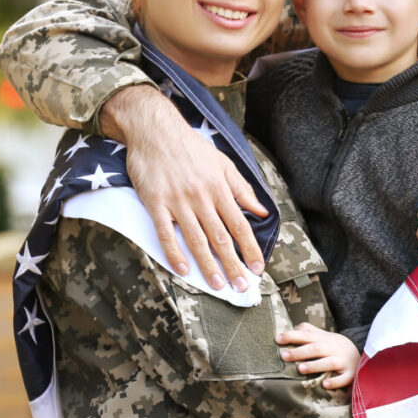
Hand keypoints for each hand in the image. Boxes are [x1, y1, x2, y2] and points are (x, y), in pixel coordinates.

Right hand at [101, 84, 267, 291]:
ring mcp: (178, 201)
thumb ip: (242, 190)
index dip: (250, 249)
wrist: (155, 130)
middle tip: (241, 287)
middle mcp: (202, 197)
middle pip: (221, 238)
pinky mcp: (155, 202)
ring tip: (217, 285)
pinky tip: (183, 269)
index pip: (240, 226)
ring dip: (208, 265)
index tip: (258, 269)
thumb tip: (262, 211)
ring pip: (197, 239)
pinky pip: (166, 233)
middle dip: (233, 265)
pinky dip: (175, 253)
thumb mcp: (223, 163)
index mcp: (220, 188)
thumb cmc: (191, 147)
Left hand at [277, 324, 360, 388]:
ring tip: (300, 369)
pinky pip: (344, 378)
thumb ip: (311, 332)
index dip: (293, 336)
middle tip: (284, 356)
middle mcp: (334, 349)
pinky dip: (335, 381)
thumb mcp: (327, 337)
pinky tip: (324, 384)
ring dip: (315, 365)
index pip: (308, 336)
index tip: (278, 339)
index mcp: (326, 339)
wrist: (366, 353)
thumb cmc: (338, 347)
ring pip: (329, 362)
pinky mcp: (351, 374)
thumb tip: (294, 327)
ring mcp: (343, 361)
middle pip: (316, 348)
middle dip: (300, 351)